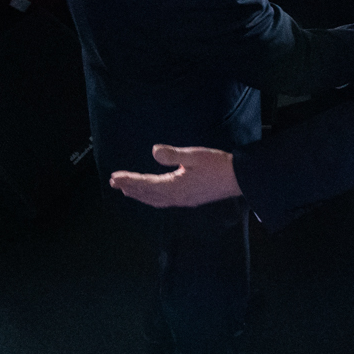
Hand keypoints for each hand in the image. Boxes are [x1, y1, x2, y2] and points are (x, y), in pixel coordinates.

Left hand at [109, 144, 240, 207]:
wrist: (239, 179)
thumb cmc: (217, 165)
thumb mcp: (194, 155)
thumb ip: (173, 155)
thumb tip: (154, 152)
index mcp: (175, 186)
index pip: (146, 184)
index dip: (129, 180)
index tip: (114, 177)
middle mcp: (176, 197)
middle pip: (148, 195)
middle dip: (130, 188)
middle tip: (114, 183)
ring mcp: (183, 200)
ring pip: (155, 200)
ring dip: (140, 195)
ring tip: (127, 190)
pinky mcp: (189, 199)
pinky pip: (164, 201)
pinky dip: (152, 198)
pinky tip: (153, 195)